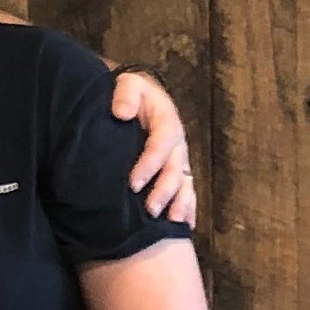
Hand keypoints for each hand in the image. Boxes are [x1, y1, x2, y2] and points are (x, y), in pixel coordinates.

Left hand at [108, 67, 195, 228]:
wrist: (142, 96)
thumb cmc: (133, 93)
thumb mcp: (129, 84)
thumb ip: (126, 94)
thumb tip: (121, 113)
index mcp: (167, 122)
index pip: (160, 146)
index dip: (149, 165)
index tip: (132, 183)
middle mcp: (178, 143)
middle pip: (175, 170)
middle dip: (164, 191)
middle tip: (150, 210)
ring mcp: (180, 158)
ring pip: (185, 183)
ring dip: (179, 203)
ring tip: (171, 222)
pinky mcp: (178, 168)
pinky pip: (188, 190)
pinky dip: (189, 208)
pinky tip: (186, 225)